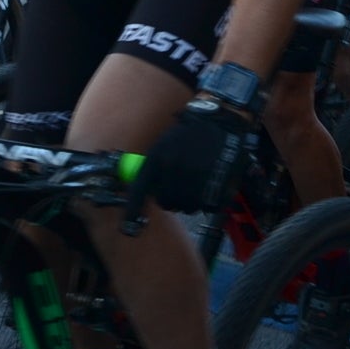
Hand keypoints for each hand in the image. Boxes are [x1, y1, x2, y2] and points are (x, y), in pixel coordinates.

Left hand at [137, 94, 255, 212]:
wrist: (221, 122)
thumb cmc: (189, 135)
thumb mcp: (164, 145)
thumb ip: (154, 170)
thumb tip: (147, 194)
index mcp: (158, 159)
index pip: (141, 190)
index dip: (133, 210)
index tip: (128, 226)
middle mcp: (175, 170)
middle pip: (166, 203)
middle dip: (171, 199)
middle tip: (179, 189)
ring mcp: (197, 179)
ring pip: (187, 206)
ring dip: (191, 200)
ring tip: (198, 181)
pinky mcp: (217, 186)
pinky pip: (208, 206)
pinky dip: (209, 200)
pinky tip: (212, 182)